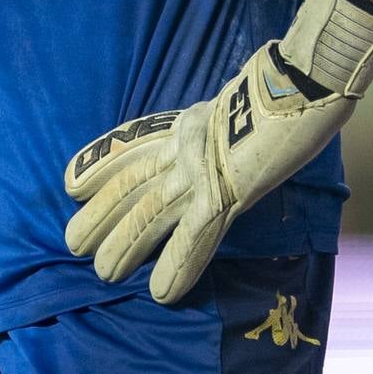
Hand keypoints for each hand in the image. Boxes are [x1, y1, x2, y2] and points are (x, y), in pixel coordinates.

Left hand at [65, 0, 372, 304]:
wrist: (302, 79)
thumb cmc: (288, 84)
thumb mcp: (244, 99)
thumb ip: (228, 121)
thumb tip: (238, 127)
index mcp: (190, 123)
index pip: (133, 146)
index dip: (99, 166)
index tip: (70, 185)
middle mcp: (184, 145)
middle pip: (130, 184)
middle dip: (101, 216)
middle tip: (73, 244)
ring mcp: (200, 170)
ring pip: (149, 213)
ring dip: (124, 247)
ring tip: (104, 275)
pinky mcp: (225, 193)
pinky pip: (194, 237)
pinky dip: (177, 266)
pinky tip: (162, 294)